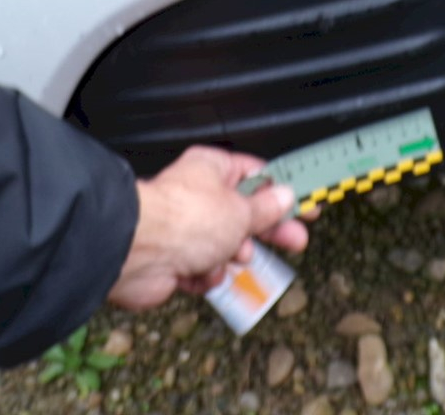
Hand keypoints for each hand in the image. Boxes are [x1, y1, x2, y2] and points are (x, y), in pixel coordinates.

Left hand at [107, 145, 310, 310]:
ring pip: (226, 246)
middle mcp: (199, 195)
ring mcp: (186, 228)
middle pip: (245, 214)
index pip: (257, 176)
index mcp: (213, 169)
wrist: (138, 254)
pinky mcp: (175, 259)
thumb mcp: (241, 211)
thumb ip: (266, 208)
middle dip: (266, 231)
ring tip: (231, 256)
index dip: (283, 192)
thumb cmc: (183, 219)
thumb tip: (285, 197)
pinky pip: (206, 270)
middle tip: (295, 240)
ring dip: (231, 256)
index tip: (306, 204)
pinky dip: (207, 275)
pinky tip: (201, 271)